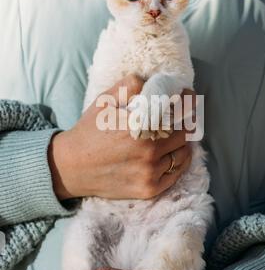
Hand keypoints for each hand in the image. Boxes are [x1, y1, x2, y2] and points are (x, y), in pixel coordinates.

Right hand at [48, 75, 193, 200]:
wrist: (71, 167)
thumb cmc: (89, 131)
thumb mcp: (104, 101)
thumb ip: (130, 85)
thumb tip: (154, 80)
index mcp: (139, 124)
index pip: (179, 110)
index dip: (188, 101)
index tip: (188, 96)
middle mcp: (148, 149)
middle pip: (184, 132)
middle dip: (182, 122)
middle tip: (176, 118)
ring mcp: (149, 171)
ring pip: (183, 153)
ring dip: (181, 143)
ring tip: (171, 136)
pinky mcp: (149, 189)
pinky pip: (176, 172)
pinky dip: (178, 161)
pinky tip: (169, 154)